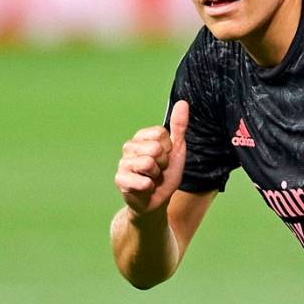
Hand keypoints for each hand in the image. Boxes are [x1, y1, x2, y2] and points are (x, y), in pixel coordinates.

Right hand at [114, 100, 188, 217]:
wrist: (157, 200)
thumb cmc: (166, 174)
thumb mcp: (177, 149)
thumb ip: (179, 126)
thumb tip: (183, 102)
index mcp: (142, 137)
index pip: (161, 134)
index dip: (168, 149)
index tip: (165, 158)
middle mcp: (129, 146)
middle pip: (155, 149)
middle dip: (163, 164)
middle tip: (158, 171)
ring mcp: (123, 162)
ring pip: (149, 164)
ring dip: (156, 176)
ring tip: (151, 178)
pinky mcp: (120, 179)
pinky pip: (143, 181)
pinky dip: (149, 187)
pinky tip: (144, 189)